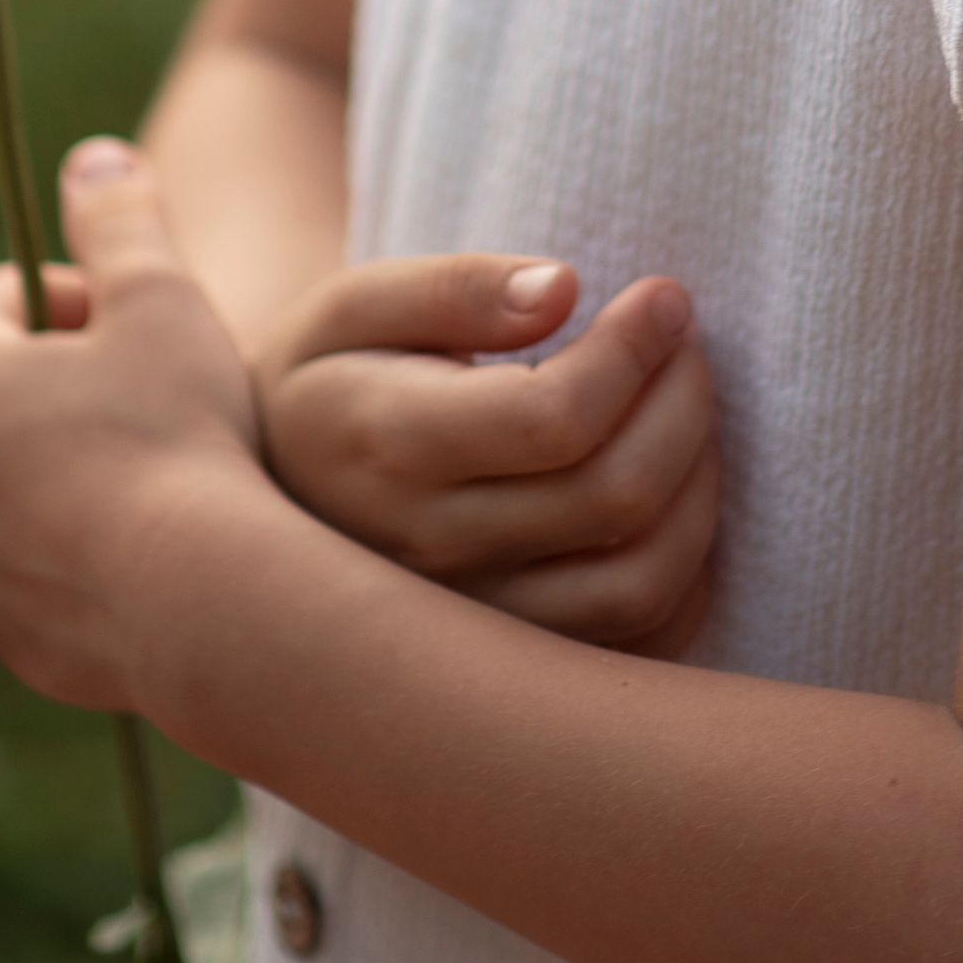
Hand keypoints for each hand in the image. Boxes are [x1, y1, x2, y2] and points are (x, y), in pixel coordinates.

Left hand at [0, 138, 265, 706]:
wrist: (203, 603)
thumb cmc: (180, 430)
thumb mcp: (161, 297)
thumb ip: (120, 218)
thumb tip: (92, 158)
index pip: (2, 301)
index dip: (81, 296)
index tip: (141, 321)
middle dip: (54, 380)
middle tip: (143, 388)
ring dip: (54, 463)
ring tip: (146, 465)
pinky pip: (20, 564)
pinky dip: (64, 543)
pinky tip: (142, 540)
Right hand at [254, 255, 721, 656]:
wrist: (264, 522)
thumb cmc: (331, 384)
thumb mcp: (354, 307)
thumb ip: (455, 287)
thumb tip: (563, 287)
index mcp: (385, 446)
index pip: (552, 417)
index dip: (634, 348)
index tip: (662, 296)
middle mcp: (429, 556)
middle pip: (613, 495)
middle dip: (682, 399)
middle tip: (684, 338)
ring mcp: (476, 629)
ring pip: (641, 581)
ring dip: (698, 482)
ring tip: (685, 410)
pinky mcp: (515, 676)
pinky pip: (642, 644)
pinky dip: (689, 568)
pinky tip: (672, 494)